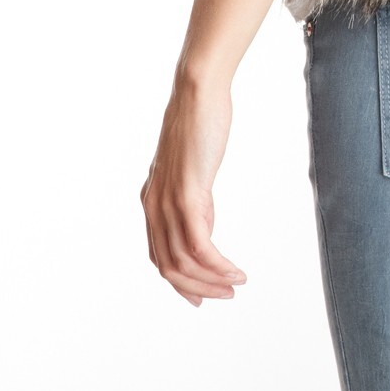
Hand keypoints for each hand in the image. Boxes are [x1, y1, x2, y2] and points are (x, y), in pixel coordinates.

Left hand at [140, 72, 247, 306]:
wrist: (197, 93)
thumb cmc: (199, 123)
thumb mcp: (193, 169)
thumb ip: (194, 199)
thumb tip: (204, 226)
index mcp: (153, 200)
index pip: (159, 256)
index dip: (180, 283)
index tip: (203, 297)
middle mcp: (154, 206)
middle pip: (169, 267)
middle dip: (198, 289)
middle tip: (226, 296)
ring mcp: (168, 202)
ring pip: (183, 262)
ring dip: (211, 281)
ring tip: (236, 284)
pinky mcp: (187, 195)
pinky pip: (200, 245)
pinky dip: (218, 265)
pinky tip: (236, 270)